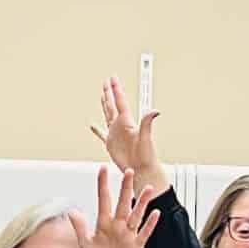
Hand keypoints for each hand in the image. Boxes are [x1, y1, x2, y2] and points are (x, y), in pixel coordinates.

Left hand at [69, 164, 160, 247]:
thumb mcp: (85, 244)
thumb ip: (80, 228)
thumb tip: (72, 211)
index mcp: (103, 224)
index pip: (103, 200)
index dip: (103, 185)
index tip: (103, 169)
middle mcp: (117, 226)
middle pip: (122, 203)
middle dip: (125, 187)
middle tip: (128, 171)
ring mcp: (128, 235)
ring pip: (136, 215)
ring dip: (141, 202)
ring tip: (146, 188)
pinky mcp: (136, 246)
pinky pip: (144, 233)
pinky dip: (150, 224)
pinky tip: (155, 213)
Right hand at [88, 76, 167, 194]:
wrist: (142, 170)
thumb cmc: (146, 156)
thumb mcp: (146, 138)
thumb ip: (147, 123)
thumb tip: (155, 111)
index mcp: (127, 122)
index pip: (120, 102)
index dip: (116, 89)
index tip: (112, 78)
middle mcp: (121, 125)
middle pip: (113, 105)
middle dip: (109, 92)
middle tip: (106, 82)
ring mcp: (116, 134)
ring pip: (108, 115)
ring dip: (105, 105)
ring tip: (102, 95)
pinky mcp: (112, 144)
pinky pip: (102, 134)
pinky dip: (97, 130)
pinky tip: (93, 126)